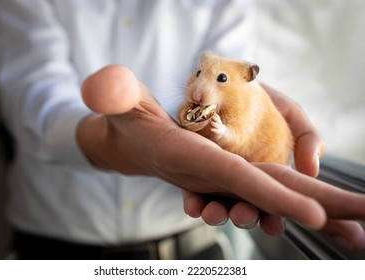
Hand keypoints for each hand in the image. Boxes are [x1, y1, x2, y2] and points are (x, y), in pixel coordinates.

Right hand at [78, 65, 364, 249]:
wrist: (132, 144)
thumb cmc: (127, 120)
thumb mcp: (119, 101)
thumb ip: (112, 93)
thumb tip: (99, 87)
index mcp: (191, 160)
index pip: (234, 178)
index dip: (271, 195)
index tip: (316, 215)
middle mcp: (212, 178)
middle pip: (269, 197)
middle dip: (314, 213)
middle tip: (364, 233)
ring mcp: (222, 180)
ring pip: (272, 198)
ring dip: (312, 213)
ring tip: (357, 231)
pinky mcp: (227, 177)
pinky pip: (266, 191)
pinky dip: (295, 203)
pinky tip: (323, 211)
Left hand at [183, 83, 325, 234]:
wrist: (220, 79)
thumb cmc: (258, 99)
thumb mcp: (289, 114)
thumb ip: (307, 139)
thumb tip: (313, 171)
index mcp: (265, 174)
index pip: (269, 204)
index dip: (272, 218)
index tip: (273, 224)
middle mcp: (239, 180)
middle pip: (242, 208)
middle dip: (244, 216)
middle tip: (243, 215)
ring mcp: (213, 177)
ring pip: (215, 205)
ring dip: (216, 213)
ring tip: (214, 212)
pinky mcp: (191, 170)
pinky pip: (189, 193)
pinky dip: (192, 203)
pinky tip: (193, 205)